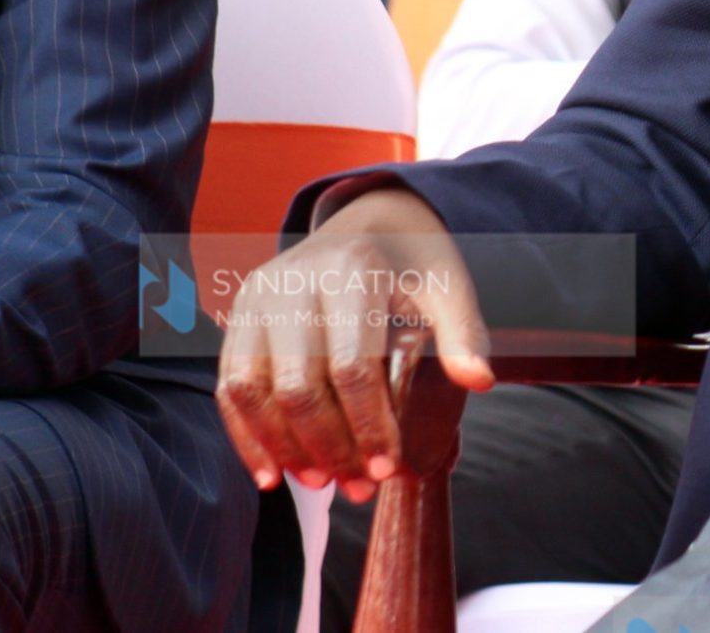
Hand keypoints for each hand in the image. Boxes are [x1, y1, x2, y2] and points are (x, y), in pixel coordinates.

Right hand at [215, 185, 492, 501]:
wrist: (367, 222)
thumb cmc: (414, 263)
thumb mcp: (448, 285)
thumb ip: (463, 332)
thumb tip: (480, 381)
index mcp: (349, 270)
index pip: (350, 365)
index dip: (367, 424)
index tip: (386, 467)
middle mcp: (292, 282)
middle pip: (298, 385)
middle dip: (328, 446)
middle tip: (359, 488)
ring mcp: (257, 300)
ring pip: (253, 391)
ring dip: (284, 448)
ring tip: (322, 484)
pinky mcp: (237, 319)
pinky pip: (229, 386)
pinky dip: (247, 436)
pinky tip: (273, 474)